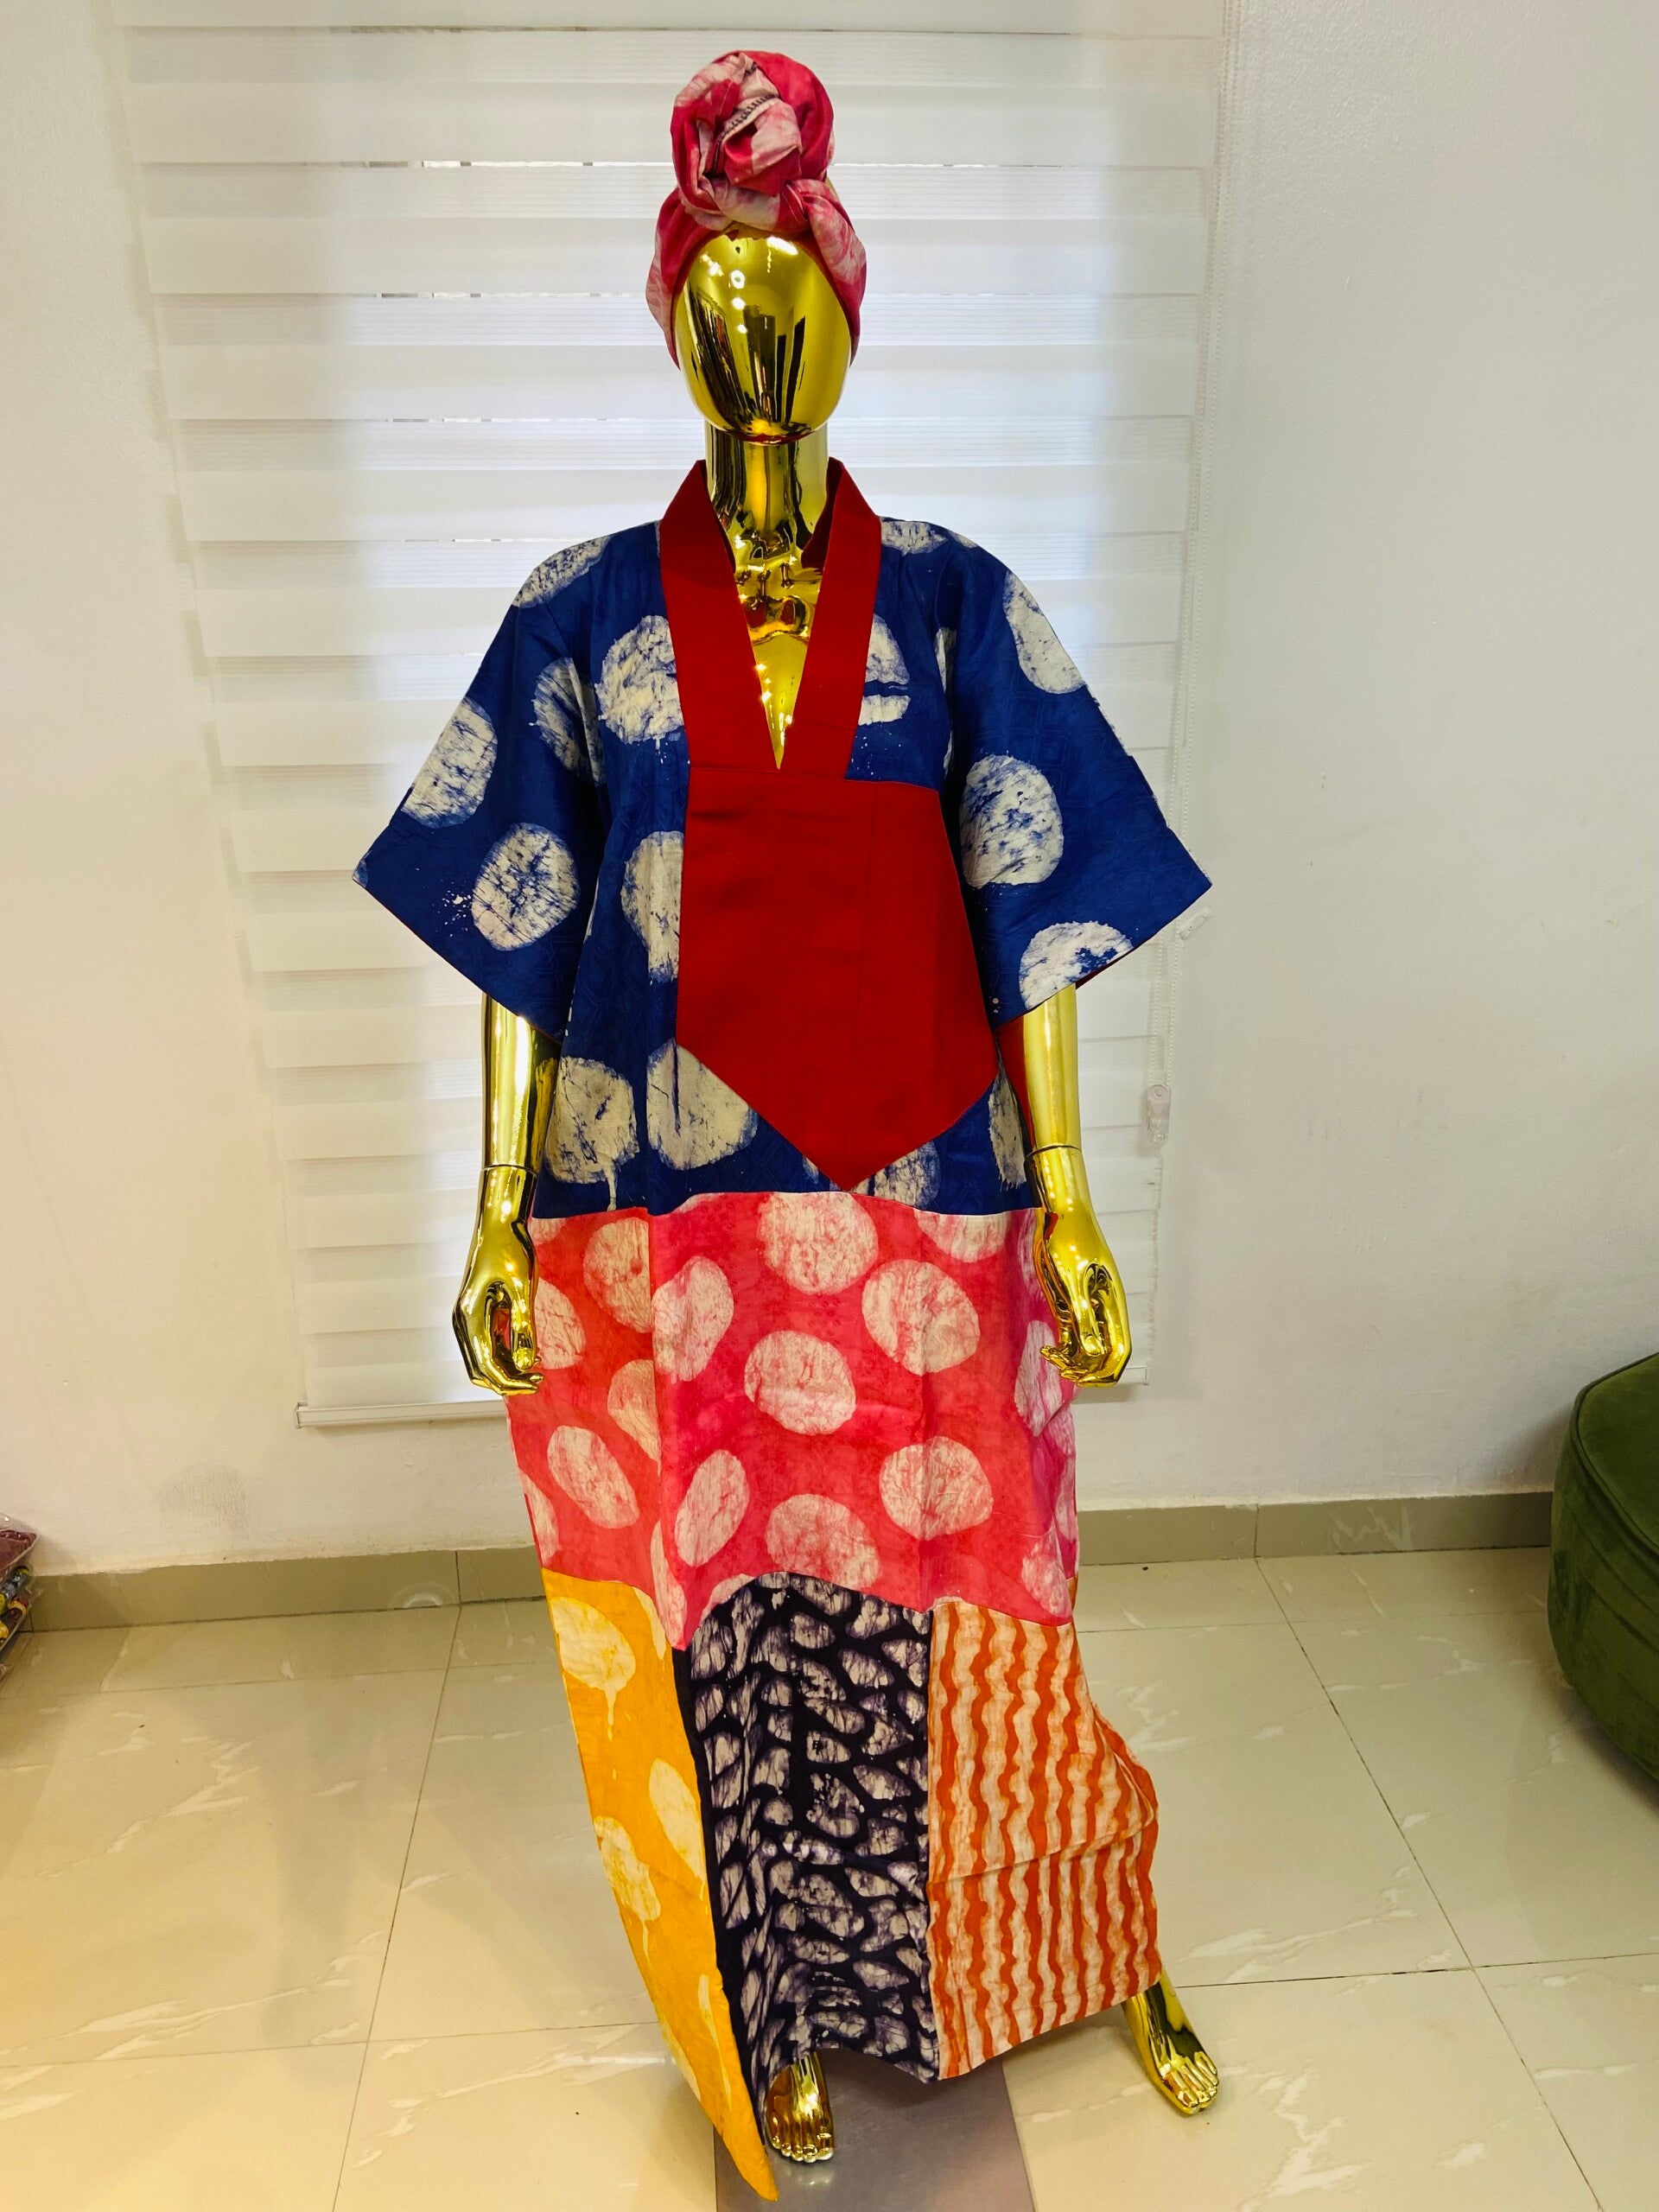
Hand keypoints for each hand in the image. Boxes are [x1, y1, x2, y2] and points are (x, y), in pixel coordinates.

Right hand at [452, 1169, 540, 1395]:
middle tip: (539, 1382)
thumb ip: (524, 1327)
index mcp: (469, 1317)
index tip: (538, 1384)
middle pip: (480, 1369)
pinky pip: (491, 1344)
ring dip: (509, 1370)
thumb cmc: (511, 1250)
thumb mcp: (523, 1289)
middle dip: (508, 1381)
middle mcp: (464, 1322)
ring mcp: (471, 1318)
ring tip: (539, 1372)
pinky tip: (533, 1355)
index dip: (511, 1381)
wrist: (500, 1224)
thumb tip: (528, 1364)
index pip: (486, 1365)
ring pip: (484, 1359)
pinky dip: (508, 1355)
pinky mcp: (482, 1313)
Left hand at [1032, 1197, 1131, 1386]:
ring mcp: (1085, 1308)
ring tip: (1050, 1357)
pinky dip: (1062, 1350)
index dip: (1105, 1373)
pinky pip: (1071, 1337)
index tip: (1080, 1377)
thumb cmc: (1068, 1241)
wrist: (1057, 1214)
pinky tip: (1046, 1349)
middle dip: (1087, 1371)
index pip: (1120, 1351)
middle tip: (1061, 1369)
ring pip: (1088, 1349)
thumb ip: (1084, 1317)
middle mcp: (1102, 1311)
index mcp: (1111, 1305)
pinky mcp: (1068, 1305)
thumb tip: (1094, 1355)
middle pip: (1105, 1355)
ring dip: (1073, 1362)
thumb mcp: (1073, 1281)